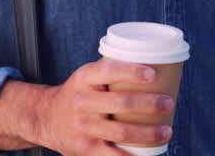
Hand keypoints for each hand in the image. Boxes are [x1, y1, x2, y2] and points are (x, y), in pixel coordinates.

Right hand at [0, 58, 173, 154]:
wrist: (45, 118)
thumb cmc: (78, 94)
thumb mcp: (86, 77)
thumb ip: (111, 72)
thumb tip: (157, 67)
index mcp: (83, 79)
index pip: (108, 71)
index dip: (131, 72)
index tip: (153, 74)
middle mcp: (81, 102)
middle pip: (121, 103)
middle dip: (150, 104)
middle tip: (169, 103)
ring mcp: (83, 128)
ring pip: (122, 132)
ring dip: (149, 133)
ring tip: (167, 130)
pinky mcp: (85, 149)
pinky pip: (113, 155)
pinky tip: (149, 154)